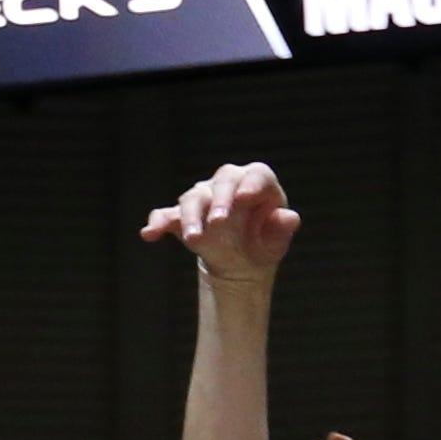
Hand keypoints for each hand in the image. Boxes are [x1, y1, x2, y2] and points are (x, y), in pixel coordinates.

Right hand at [141, 159, 296, 283]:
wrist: (240, 264)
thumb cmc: (263, 245)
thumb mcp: (276, 241)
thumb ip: (282, 229)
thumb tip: (290, 218)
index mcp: (257, 184)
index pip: (256, 175)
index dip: (250, 184)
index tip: (245, 199)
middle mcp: (229, 185)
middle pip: (222, 181)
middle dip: (219, 200)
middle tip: (219, 223)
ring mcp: (204, 199)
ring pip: (193, 198)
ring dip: (190, 217)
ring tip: (193, 239)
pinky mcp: (182, 217)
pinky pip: (166, 214)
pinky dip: (158, 222)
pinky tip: (150, 234)